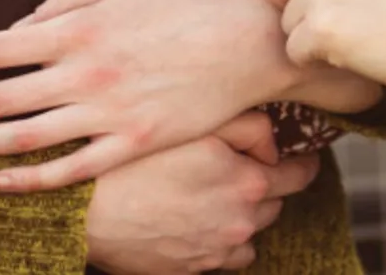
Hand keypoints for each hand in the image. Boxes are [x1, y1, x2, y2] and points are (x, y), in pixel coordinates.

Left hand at [0, 0, 377, 191]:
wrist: (243, 45)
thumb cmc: (182, 10)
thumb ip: (65, 5)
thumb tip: (22, 25)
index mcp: (77, 30)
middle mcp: (83, 74)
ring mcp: (106, 114)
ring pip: (25, 137)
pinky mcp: (131, 144)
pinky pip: (70, 170)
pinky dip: (30, 180)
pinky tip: (1, 181)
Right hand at [84, 114, 319, 274]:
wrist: (85, 212)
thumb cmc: (132, 161)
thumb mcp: (191, 125)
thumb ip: (246, 125)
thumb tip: (273, 141)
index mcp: (249, 182)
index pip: (301, 173)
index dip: (298, 159)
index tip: (289, 152)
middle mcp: (242, 221)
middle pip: (275, 202)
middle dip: (262, 183)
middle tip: (231, 164)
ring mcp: (219, 250)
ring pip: (250, 230)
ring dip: (239, 213)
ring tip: (205, 192)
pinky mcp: (195, 270)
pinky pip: (224, 255)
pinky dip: (217, 239)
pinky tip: (191, 219)